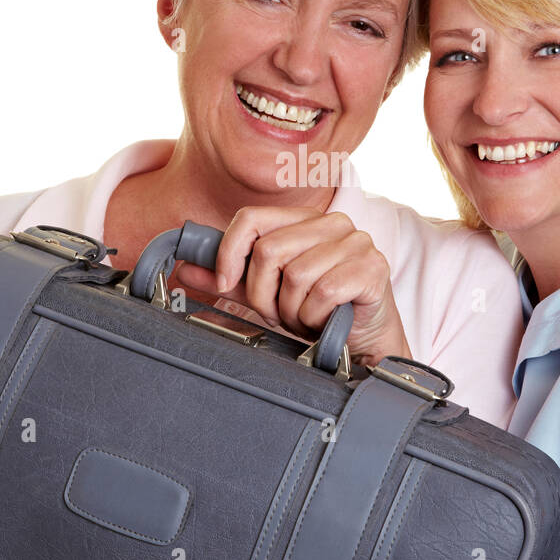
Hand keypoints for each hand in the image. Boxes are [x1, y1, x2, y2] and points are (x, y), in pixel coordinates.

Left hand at [173, 206, 411, 367]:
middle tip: (278, 312)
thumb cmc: (319, 311)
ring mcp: (357, 242)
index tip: (224, 282)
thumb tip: (186, 267)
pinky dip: (315, 316)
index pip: (251, 217)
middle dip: (264, 295)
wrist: (364, 342)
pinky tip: (324, 319)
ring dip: (292, 310)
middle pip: (269, 251)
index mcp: (305, 219)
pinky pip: (323, 291)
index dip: (230, 252)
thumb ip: (229, 278)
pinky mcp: (372, 267)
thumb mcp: (267, 293)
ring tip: (305, 317)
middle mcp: (333, 222)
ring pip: (296, 275)